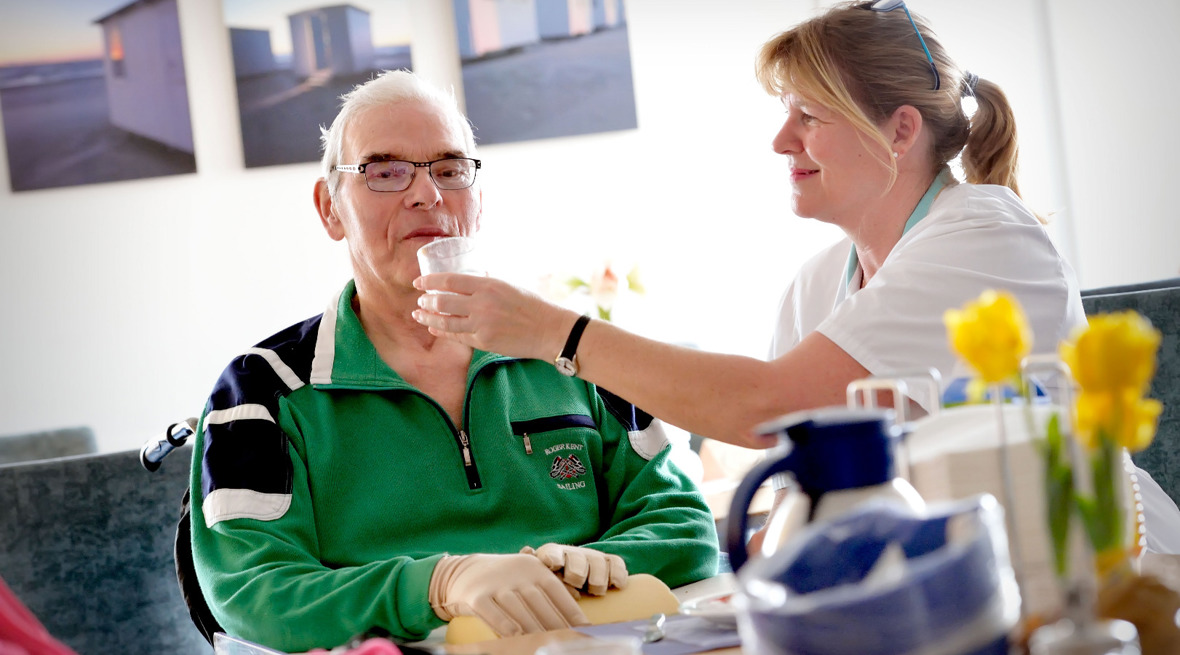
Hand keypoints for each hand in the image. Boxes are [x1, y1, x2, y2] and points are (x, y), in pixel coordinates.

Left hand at [412, 274, 578, 361]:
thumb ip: (485, 284)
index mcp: (488, 285)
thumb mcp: (508, 286)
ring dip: (428, 318)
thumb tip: (465, 282)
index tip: (418, 281)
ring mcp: (482, 324)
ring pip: (445, 321)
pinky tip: (434, 328)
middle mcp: (482, 304)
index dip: (430, 281)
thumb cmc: (532, 305)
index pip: (449, 280)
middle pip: (442, 301)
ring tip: (418, 314)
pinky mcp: (484, 342)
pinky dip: (442, 331)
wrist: (549, 330)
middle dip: (426, 300)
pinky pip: (457, 336)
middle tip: (420, 300)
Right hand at [429, 553, 588, 636]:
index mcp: (534, 568)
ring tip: (546, 644)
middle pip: (541, 604)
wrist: (463, 570)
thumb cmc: (504, 578)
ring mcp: (496, 584)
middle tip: (567, 641)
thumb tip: (578, 603)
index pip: (557, 592)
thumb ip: (550, 587)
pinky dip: (505, 626)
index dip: (572, 612)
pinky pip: (494, 614)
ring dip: (534, 630)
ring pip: (519, 611)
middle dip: (556, 626)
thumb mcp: (528, 574)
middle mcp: (517, 574)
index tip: (584, 629)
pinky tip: (516, 636)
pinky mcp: (476, 596)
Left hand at [522, 544, 627, 596]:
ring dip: (597, 576)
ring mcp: (592, 557)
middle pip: (576, 558)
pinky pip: (617, 563)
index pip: (552, 553)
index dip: (553, 558)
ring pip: (597, 560)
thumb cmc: (550, 582)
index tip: (554, 565)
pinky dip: (618, 574)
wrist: (571, 579)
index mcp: (551, 556)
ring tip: (596, 590)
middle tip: (578, 582)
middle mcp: (573, 554)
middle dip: (577, 570)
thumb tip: (528, 549)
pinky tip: (616, 586)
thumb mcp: (538, 578)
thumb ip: (534, 568)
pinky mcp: (609, 563)